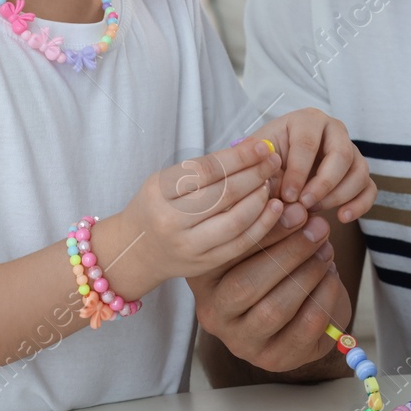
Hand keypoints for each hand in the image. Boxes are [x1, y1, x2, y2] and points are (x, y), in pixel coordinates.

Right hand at [107, 139, 286, 296]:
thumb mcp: (166, 181)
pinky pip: (241, 243)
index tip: (262, 146)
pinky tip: (274, 207)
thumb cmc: (157, 207)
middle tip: (274, 160)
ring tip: (270, 182)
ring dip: (261, 197)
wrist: (136, 251)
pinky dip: (263, 223)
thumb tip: (251, 147)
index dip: (239, 157)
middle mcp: (171, 220)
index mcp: (159, 192)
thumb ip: (205, 167)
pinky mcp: (204, 264)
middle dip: (255, 173)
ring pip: (236, 220)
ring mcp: (188, 246)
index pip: (206, 170)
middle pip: (224, 193)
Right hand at [188, 213, 350, 373]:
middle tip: (318, 228)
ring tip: (326, 252)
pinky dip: (324, 296)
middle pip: (245, 285)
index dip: (263, 228)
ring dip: (308, 274)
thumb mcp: (270, 236)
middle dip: (290, 252)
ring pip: (273, 310)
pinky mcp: (275, 358)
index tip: (294, 207)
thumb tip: (296, 207)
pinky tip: (331, 277)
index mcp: (202, 277)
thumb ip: (276, 218)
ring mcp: (242, 342)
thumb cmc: (277, 261)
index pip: (226, 253)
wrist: (302, 304)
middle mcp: (213, 314)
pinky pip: (303, 327)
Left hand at [255, 108, 375, 228]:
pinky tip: (342, 217)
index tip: (287, 196)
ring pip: (360, 171)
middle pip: (342, 153)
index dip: (298, 172)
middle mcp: (334, 130)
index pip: (308, 143)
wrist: (273, 169)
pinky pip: (369, 188)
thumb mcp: (258, 166)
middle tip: (305, 204)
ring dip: (339, 195)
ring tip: (314, 210)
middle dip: (324, 184)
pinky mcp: (358, 172)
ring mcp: (350, 150)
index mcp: (306, 121)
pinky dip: (360, 205)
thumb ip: (268, 183)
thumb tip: (292, 207)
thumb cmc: (265, 163)